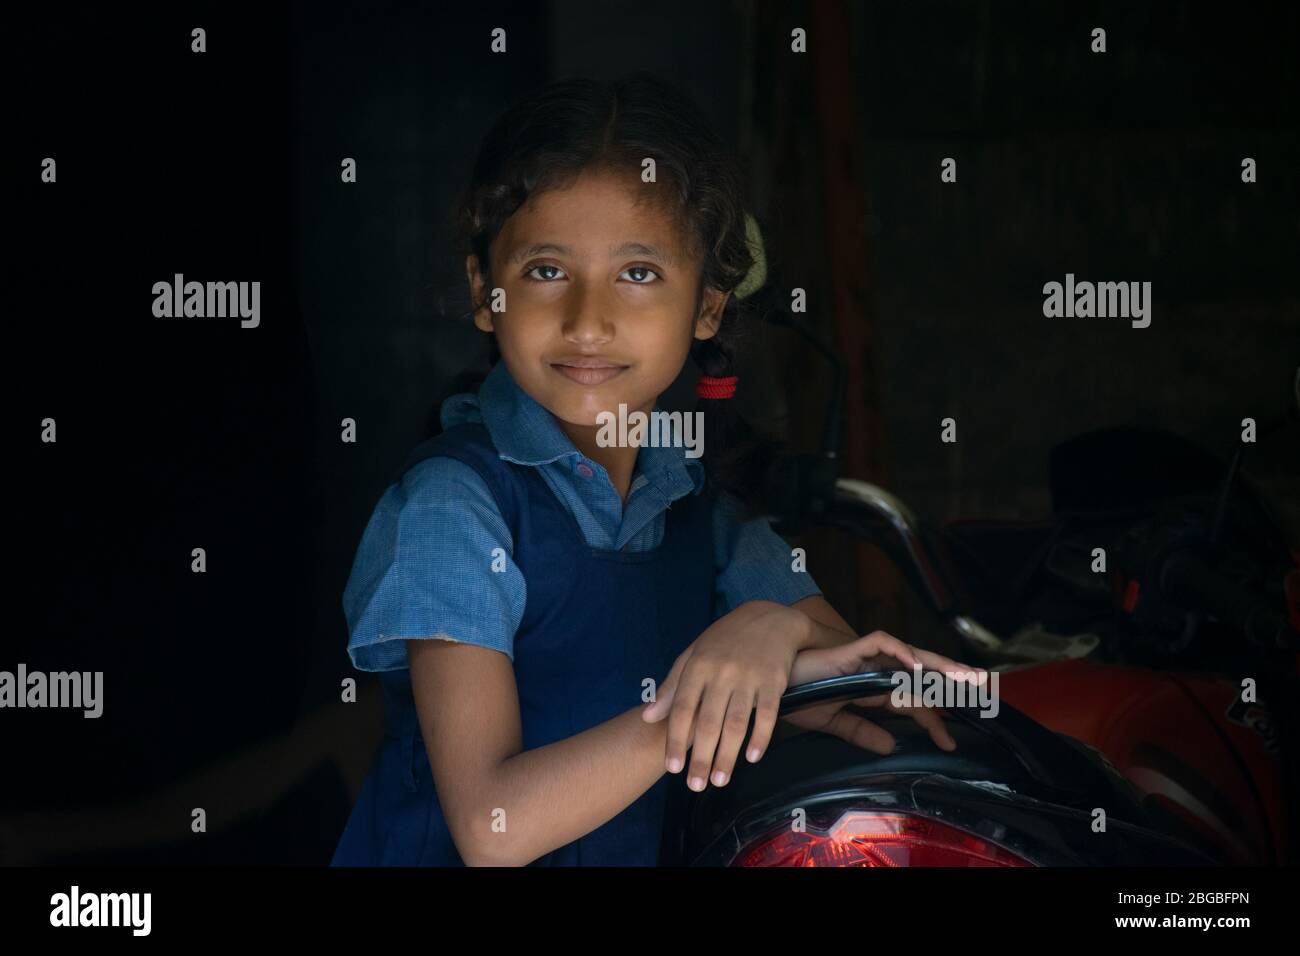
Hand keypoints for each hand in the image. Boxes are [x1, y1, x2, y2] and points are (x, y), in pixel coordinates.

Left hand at [641, 600, 807, 790]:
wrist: (770, 617)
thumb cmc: (726, 640)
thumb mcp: (694, 655)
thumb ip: (671, 686)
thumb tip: (648, 717)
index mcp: (698, 665)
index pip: (682, 708)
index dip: (675, 740)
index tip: (672, 768)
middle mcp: (721, 672)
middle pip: (707, 722)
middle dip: (700, 757)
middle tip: (695, 786)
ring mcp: (749, 676)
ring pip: (735, 723)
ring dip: (727, 755)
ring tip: (719, 781)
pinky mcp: (774, 680)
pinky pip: (766, 714)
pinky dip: (759, 738)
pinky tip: (751, 758)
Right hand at [784, 631, 985, 753]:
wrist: (773, 681)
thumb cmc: (800, 696)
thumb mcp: (834, 721)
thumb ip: (862, 732)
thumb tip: (891, 746)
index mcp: (873, 687)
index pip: (912, 700)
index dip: (932, 719)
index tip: (948, 743)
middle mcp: (875, 670)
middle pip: (921, 672)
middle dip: (952, 677)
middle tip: (984, 686)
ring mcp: (865, 658)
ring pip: (910, 654)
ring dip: (938, 663)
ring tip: (964, 676)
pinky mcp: (851, 649)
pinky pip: (881, 644)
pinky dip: (899, 651)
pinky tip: (914, 667)